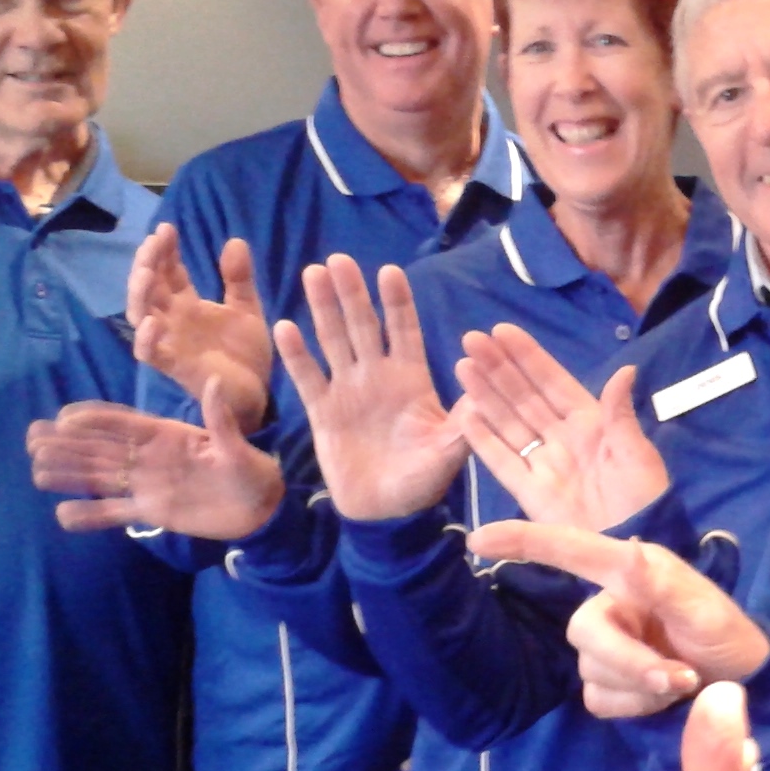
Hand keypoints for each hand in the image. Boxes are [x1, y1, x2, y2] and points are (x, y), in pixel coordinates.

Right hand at [27, 378, 284, 538]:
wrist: (260, 508)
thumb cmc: (252, 470)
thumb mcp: (237, 445)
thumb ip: (219, 419)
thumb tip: (214, 381)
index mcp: (166, 435)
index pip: (122, 423)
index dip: (93, 419)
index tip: (63, 418)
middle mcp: (149, 457)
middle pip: (101, 448)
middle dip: (68, 444)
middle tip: (33, 441)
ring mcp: (147, 484)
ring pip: (100, 477)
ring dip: (70, 474)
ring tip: (37, 472)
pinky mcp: (152, 511)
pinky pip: (115, 513)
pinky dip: (91, 515)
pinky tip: (62, 515)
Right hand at [128, 223, 274, 425]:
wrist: (259, 394)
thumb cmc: (245, 354)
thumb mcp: (246, 309)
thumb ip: (238, 279)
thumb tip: (235, 240)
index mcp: (187, 305)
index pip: (168, 272)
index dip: (164, 251)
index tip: (167, 229)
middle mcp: (173, 321)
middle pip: (148, 288)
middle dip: (146, 264)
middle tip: (154, 242)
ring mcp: (171, 343)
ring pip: (141, 315)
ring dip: (139, 294)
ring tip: (146, 272)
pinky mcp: (176, 368)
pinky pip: (152, 355)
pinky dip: (148, 340)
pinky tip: (153, 322)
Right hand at [273, 257, 468, 521]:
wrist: (386, 511)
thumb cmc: (424, 479)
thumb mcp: (449, 450)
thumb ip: (464, 421)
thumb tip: (484, 389)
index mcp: (411, 380)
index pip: (403, 331)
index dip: (396, 303)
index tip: (389, 271)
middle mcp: (377, 377)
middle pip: (363, 326)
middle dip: (353, 294)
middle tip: (340, 259)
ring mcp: (348, 391)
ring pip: (334, 341)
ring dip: (324, 308)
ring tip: (314, 274)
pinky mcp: (322, 412)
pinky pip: (308, 377)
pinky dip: (297, 354)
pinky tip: (285, 326)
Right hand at [455, 324, 668, 530]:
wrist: (634, 543)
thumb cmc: (643, 496)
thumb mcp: (637, 452)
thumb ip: (621, 413)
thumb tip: (625, 369)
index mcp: (590, 422)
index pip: (553, 382)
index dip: (529, 357)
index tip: (501, 330)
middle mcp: (562, 437)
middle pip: (524, 397)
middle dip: (498, 368)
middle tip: (471, 339)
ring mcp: (544, 464)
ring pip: (508, 423)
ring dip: (486, 395)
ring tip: (463, 367)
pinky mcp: (530, 493)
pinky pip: (502, 461)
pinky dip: (483, 440)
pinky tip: (465, 415)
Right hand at [465, 518, 769, 716]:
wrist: (743, 687)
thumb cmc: (727, 635)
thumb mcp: (704, 608)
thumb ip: (663, 583)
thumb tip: (627, 552)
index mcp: (629, 572)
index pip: (568, 549)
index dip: (522, 541)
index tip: (477, 539)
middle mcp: (610, 605)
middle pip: (582, 633)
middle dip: (629, 662)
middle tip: (678, 678)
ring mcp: (606, 646)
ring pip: (589, 672)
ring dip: (639, 686)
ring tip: (680, 683)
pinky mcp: (609, 685)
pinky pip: (597, 700)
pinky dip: (634, 706)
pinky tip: (662, 699)